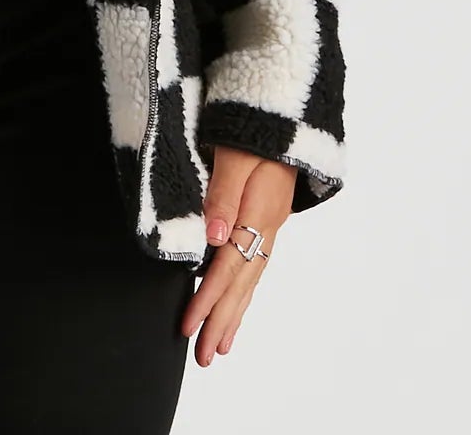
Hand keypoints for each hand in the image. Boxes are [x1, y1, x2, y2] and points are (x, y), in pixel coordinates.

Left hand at [181, 146, 294, 365]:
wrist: (282, 114)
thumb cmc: (252, 130)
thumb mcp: (236, 155)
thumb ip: (224, 194)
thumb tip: (214, 237)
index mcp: (256, 215)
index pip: (226, 267)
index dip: (207, 299)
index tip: (188, 326)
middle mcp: (265, 227)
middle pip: (240, 283)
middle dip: (220, 320)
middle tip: (203, 356)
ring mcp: (269, 226)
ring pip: (250, 280)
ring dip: (234, 314)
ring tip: (220, 345)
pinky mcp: (266, 220)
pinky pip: (254, 266)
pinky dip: (244, 293)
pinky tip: (236, 306)